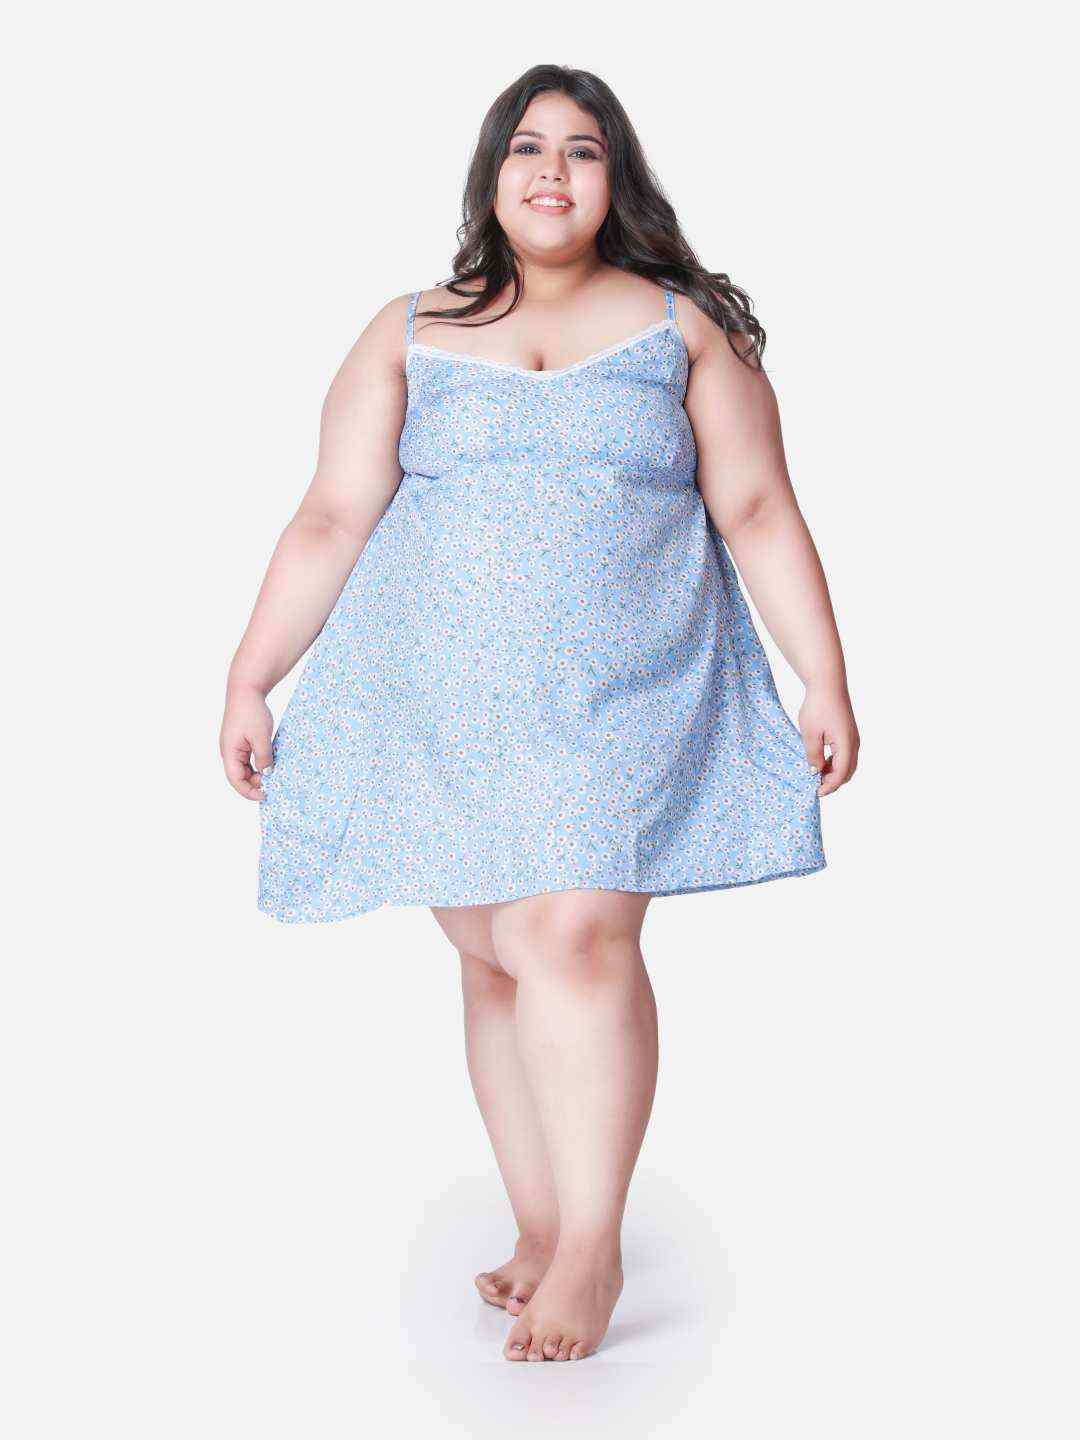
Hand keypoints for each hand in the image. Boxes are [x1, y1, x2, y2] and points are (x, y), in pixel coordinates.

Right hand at [220, 684, 273, 800]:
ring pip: (245, 768)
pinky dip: (259, 763)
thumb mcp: (261, 736)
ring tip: (274, 773)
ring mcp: (234, 746)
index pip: (236, 780)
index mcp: (229, 752)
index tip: (264, 795)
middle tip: (274, 783)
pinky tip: (271, 762)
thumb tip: (267, 774)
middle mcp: (229, 752)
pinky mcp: (241, 741)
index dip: (249, 791)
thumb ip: (264, 757)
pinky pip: (249, 758)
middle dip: (255, 783)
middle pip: (240, 776)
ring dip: (258, 773)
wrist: (246, 690)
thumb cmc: (250, 711)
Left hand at [799, 682, 859, 797]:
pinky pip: (846, 755)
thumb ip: (813, 755)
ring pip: (848, 764)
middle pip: (848, 772)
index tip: (815, 792)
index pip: (840, 774)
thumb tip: (815, 772)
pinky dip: (836, 763)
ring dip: (834, 773)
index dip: (828, 786)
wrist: (828, 684)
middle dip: (833, 782)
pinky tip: (822, 762)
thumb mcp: (810, 733)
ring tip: (816, 775)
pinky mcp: (849, 734)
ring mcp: (853, 738)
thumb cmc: (818, 706)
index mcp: (846, 745)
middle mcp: (854, 743)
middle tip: (815, 787)